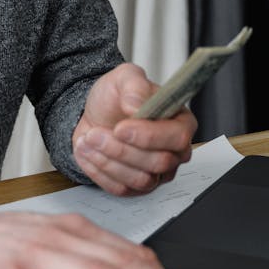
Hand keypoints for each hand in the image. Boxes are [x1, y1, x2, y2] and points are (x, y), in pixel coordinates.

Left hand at [72, 63, 196, 195]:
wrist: (95, 115)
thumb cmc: (115, 98)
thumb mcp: (123, 78)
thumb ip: (133, 85)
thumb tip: (138, 105)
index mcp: (180, 122)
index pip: (177, 138)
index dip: (148, 136)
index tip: (121, 127)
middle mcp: (174, 151)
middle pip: (159, 163)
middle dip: (122, 149)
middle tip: (96, 133)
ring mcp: (157, 172)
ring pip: (140, 180)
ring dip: (108, 160)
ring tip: (89, 139)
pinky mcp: (137, 187)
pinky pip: (122, 190)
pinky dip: (99, 171)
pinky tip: (88, 152)